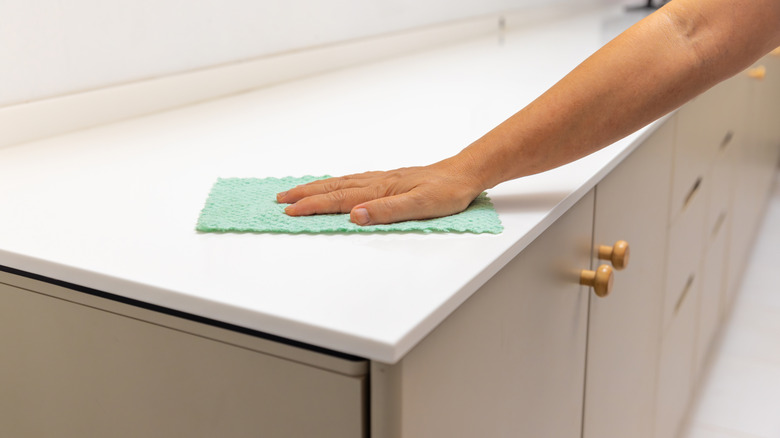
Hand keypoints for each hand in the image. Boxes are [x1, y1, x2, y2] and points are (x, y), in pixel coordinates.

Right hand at [276, 158, 484, 224]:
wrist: (463, 174)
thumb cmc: (446, 192)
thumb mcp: (420, 206)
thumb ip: (387, 212)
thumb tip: (355, 216)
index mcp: (380, 189)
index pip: (339, 199)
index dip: (313, 206)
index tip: (291, 212)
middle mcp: (376, 182)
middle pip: (333, 188)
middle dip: (305, 194)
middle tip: (281, 200)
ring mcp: (380, 179)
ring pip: (340, 182)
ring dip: (315, 188)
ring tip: (296, 192)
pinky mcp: (387, 180)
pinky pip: (351, 180)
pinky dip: (334, 183)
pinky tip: (332, 185)